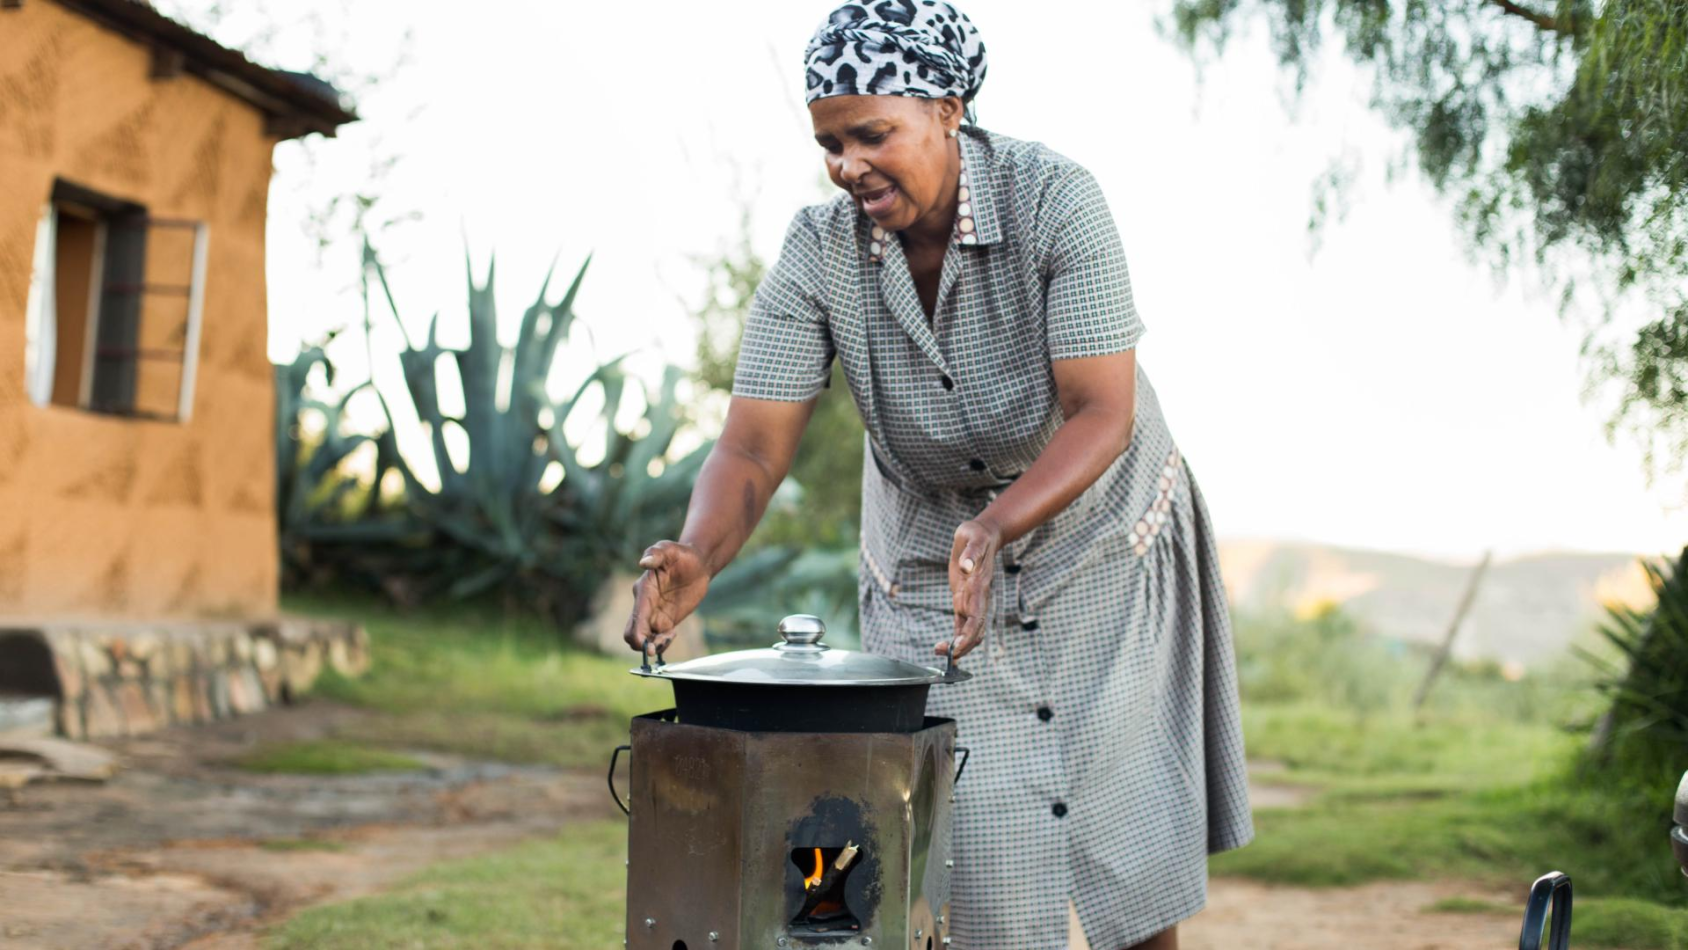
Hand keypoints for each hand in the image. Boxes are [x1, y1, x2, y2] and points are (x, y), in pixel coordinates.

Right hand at [623, 541, 709, 653]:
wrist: (697, 563)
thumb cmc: (683, 554)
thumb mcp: (671, 549)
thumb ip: (657, 553)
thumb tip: (643, 562)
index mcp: (644, 591)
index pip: (636, 617)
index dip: (638, 634)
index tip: (649, 645)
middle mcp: (645, 605)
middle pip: (631, 633)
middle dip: (641, 645)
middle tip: (657, 648)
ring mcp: (654, 614)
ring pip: (643, 639)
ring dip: (653, 646)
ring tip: (670, 636)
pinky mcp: (665, 620)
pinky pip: (656, 639)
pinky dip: (661, 643)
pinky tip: (672, 634)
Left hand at [942, 518, 1001, 660]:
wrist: (982, 535)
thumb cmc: (977, 536)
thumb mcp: (973, 538)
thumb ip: (971, 552)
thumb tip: (965, 566)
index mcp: (979, 588)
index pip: (977, 618)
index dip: (968, 635)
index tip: (957, 646)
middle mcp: (977, 599)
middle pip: (975, 632)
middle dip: (963, 647)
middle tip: (945, 655)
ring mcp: (971, 602)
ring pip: (969, 632)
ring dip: (958, 646)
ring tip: (940, 653)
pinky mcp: (963, 600)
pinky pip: (961, 625)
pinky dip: (955, 639)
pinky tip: (946, 650)